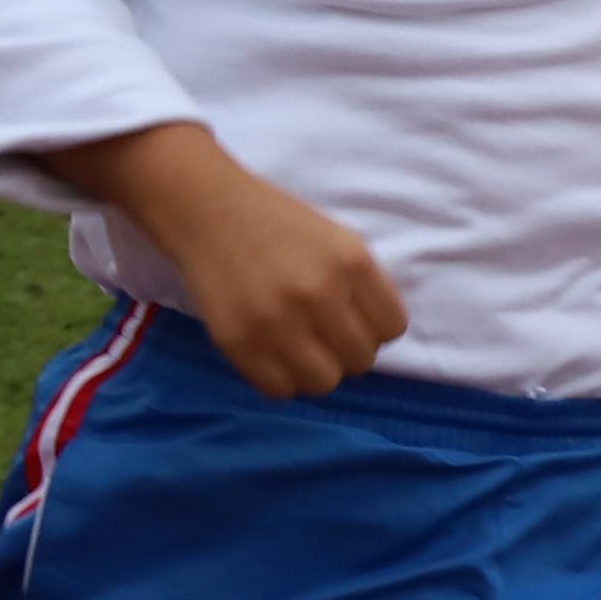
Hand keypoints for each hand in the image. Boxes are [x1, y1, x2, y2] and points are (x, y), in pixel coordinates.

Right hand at [164, 155, 409, 400]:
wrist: (208, 210)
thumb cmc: (278, 225)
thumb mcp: (338, 240)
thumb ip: (363, 287)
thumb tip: (374, 340)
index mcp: (351, 262)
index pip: (392, 329)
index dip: (375, 326)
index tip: (352, 317)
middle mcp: (318, 293)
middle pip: (361, 360)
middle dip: (345, 349)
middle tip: (322, 331)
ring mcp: (276, 321)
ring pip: (324, 383)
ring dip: (316, 370)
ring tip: (299, 347)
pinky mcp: (238, 342)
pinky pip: (280, 390)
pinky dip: (281, 379)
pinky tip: (273, 353)